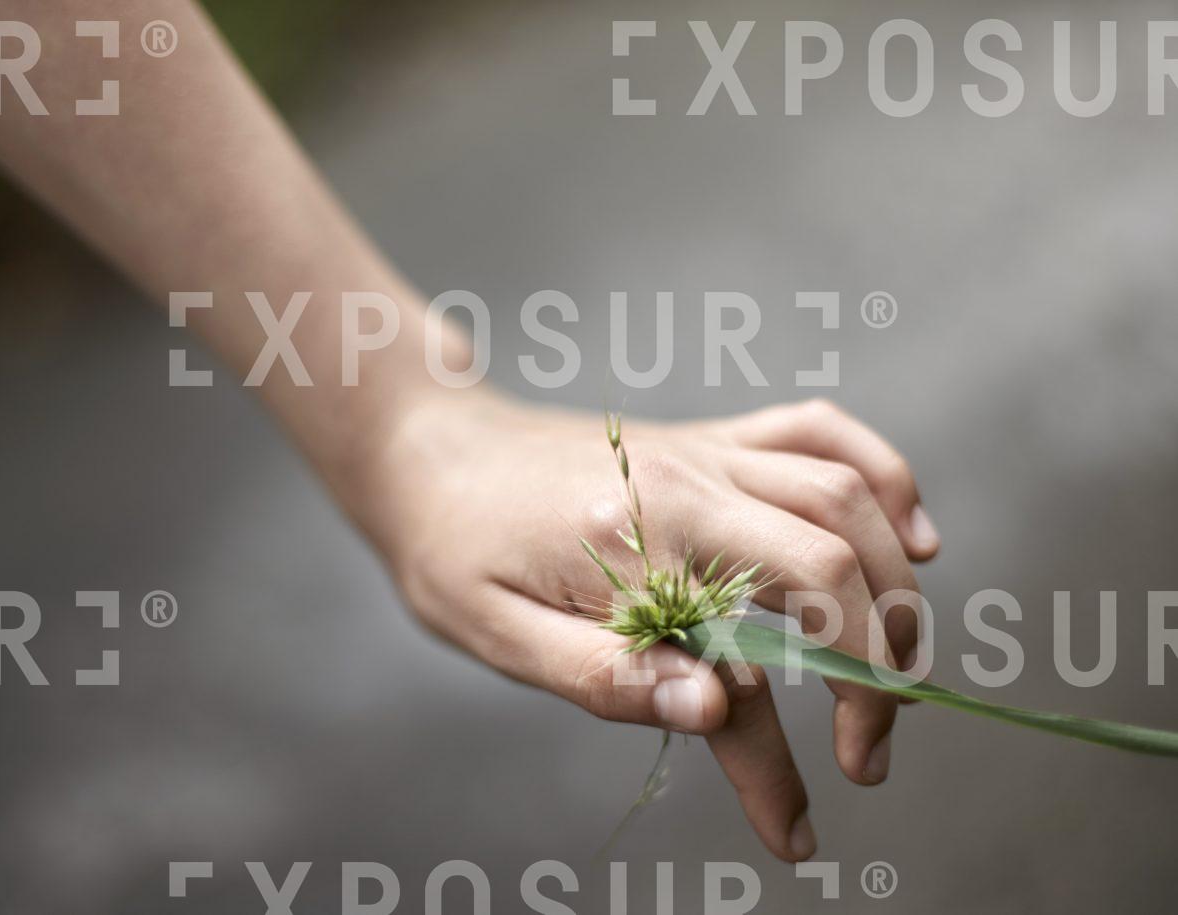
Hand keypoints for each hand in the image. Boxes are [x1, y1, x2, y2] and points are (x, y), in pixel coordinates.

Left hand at [358, 391, 938, 861]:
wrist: (431, 451)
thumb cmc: (454, 549)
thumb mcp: (497, 633)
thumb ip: (606, 674)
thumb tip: (716, 710)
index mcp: (629, 547)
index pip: (740, 672)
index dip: (777, 770)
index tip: (795, 834)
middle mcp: (685, 487)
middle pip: (830, 568)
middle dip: (874, 674)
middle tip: (865, 752)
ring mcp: (706, 454)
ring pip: (845, 499)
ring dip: (892, 591)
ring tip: (893, 672)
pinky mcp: (713, 439)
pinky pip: (820, 433)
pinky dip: (885, 477)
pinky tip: (911, 535)